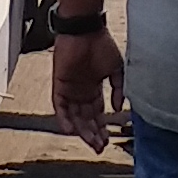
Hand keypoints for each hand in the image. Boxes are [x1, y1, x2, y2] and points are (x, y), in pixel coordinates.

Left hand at [52, 26, 127, 156]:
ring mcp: (70, 89)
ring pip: (74, 116)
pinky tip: (72, 130)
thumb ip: (118, 89)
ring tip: (91, 143)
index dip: (102, 127)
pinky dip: (64, 118)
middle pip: (86, 118)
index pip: (97, 113)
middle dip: (93, 134)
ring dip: (82, 130)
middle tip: (99, 147)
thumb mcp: (117, 69)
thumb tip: (118, 109)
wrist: (86, 30)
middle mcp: (81, 91)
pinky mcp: (59, 84)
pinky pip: (59, 106)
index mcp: (94, 87)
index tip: (107, 140)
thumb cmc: (102, 44)